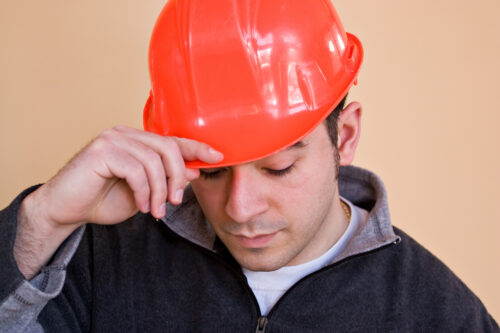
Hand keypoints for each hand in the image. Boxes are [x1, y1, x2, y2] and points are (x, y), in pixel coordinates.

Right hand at [26, 125, 222, 228]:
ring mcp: (112, 139)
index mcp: (136, 140)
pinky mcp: (102, 150)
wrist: (65, 210)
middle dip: (178, 176)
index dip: (196, 148)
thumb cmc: (101, 200)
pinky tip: (142, 205)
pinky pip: (137, 169)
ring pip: (154, 160)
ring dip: (160, 190)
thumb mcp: (144, 192)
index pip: (172, 140)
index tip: (217, 157)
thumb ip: (165, 179)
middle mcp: (125, 134)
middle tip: (175, 201)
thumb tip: (193, 172)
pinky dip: (144, 191)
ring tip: (157, 210)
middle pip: (168, 147)